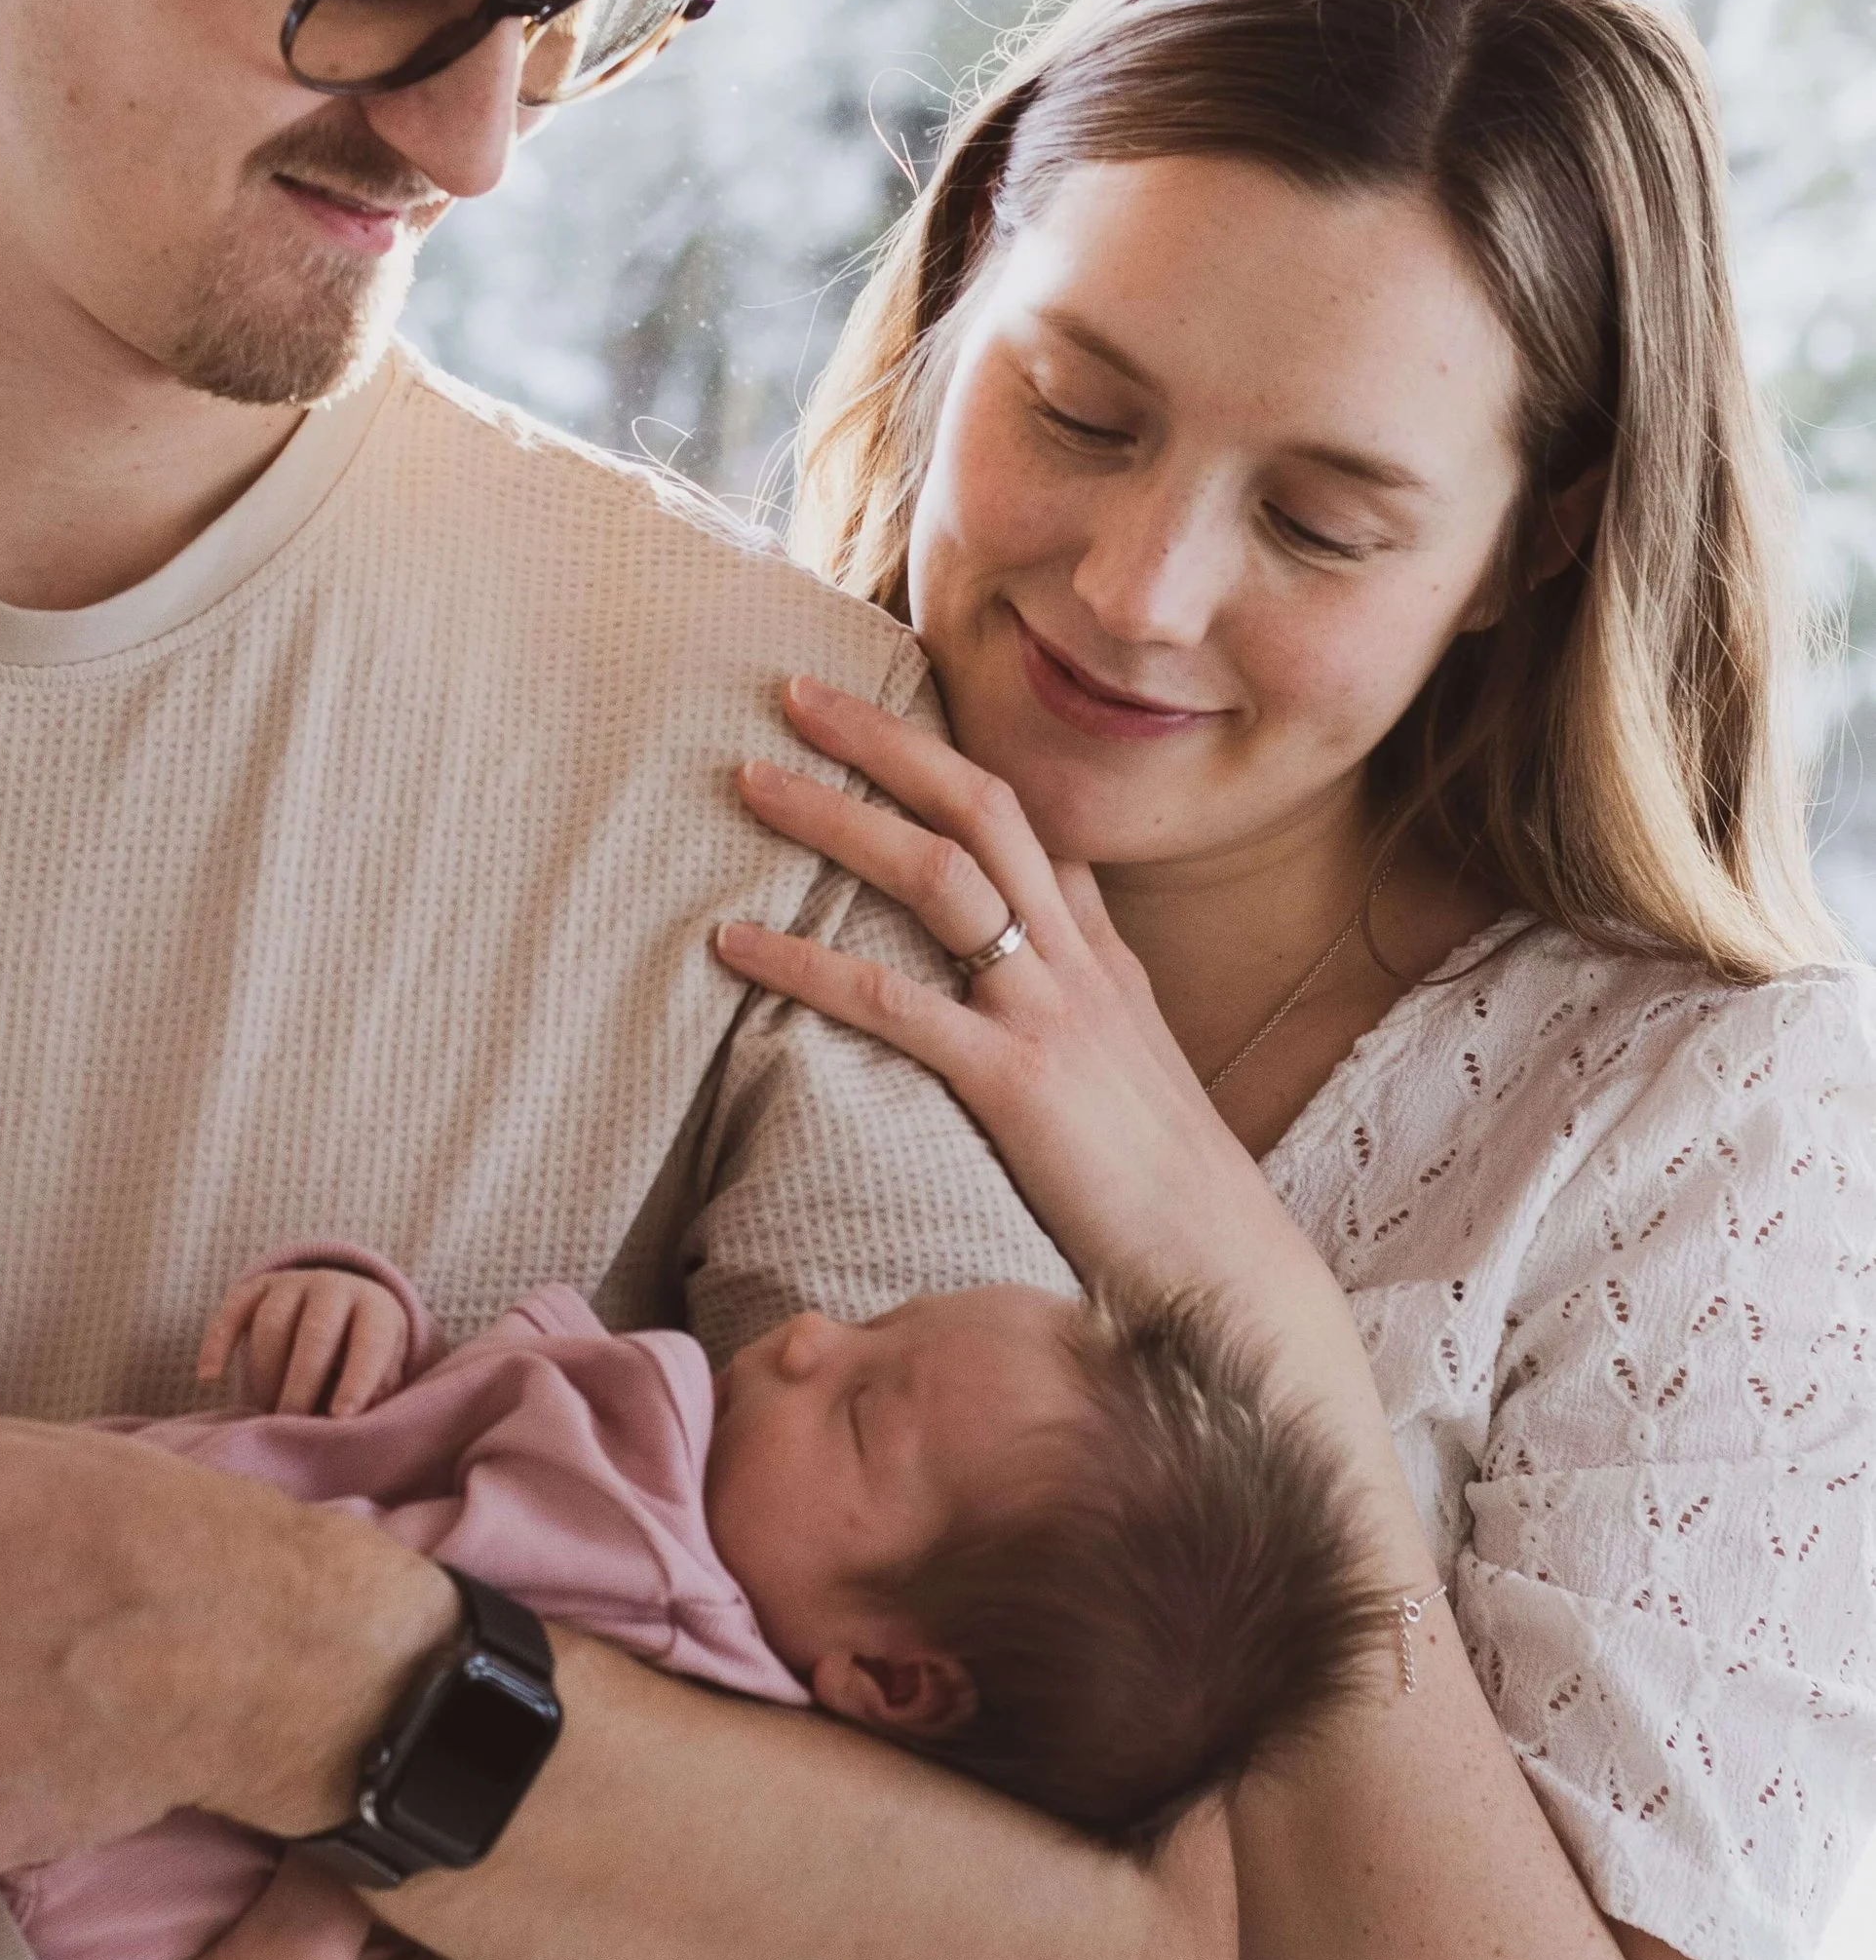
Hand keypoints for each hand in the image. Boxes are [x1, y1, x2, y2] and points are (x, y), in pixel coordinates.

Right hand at [200, 1265, 413, 1416]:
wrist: (342, 1300)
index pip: (369, 1343)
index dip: (357, 1380)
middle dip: (300, 1385)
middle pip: (315, 1334)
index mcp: (375, 1310)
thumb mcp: (383, 1373)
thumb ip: (373, 1398)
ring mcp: (293, 1283)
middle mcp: (335, 1287)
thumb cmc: (363, 1355)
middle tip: (290, 1423)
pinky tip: (209, 1375)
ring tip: (265, 1412)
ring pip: (271, 1324)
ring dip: (264, 1374)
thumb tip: (354, 1431)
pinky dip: (218, 1342)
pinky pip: (232, 1310)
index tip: (340, 1417)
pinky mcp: (256, 1286)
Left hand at [716, 676, 1320, 1328]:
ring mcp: (1050, 1012)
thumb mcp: (1130, 1076)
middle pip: (981, 806)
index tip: (886, 700)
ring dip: (838, 815)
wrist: (1225, 1268)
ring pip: (938, 873)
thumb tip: (1015, 993)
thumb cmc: (1166, 1194)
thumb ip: (1076, 1016)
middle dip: (886, 739)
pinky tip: (735, 942)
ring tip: (749, 780)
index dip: (953, 752)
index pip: (1032, 819)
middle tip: (795, 692)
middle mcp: (1079, 960)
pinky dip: (807, 960)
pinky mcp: (1015, 1081)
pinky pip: (895, 1001)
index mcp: (1103, 954)